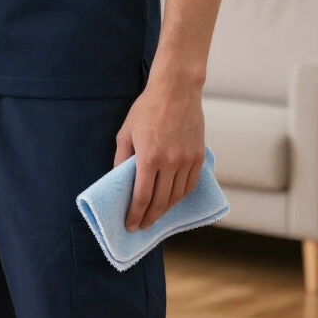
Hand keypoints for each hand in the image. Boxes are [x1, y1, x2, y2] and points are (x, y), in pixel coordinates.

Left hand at [114, 75, 204, 231]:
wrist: (176, 91)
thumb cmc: (147, 109)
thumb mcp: (126, 132)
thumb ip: (121, 159)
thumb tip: (119, 180)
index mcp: (148, 158)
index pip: (142, 197)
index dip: (135, 215)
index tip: (130, 226)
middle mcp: (170, 163)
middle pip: (160, 202)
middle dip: (149, 218)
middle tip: (142, 226)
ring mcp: (187, 160)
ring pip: (177, 196)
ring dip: (166, 210)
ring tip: (156, 215)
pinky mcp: (199, 156)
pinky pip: (190, 184)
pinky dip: (181, 196)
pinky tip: (173, 200)